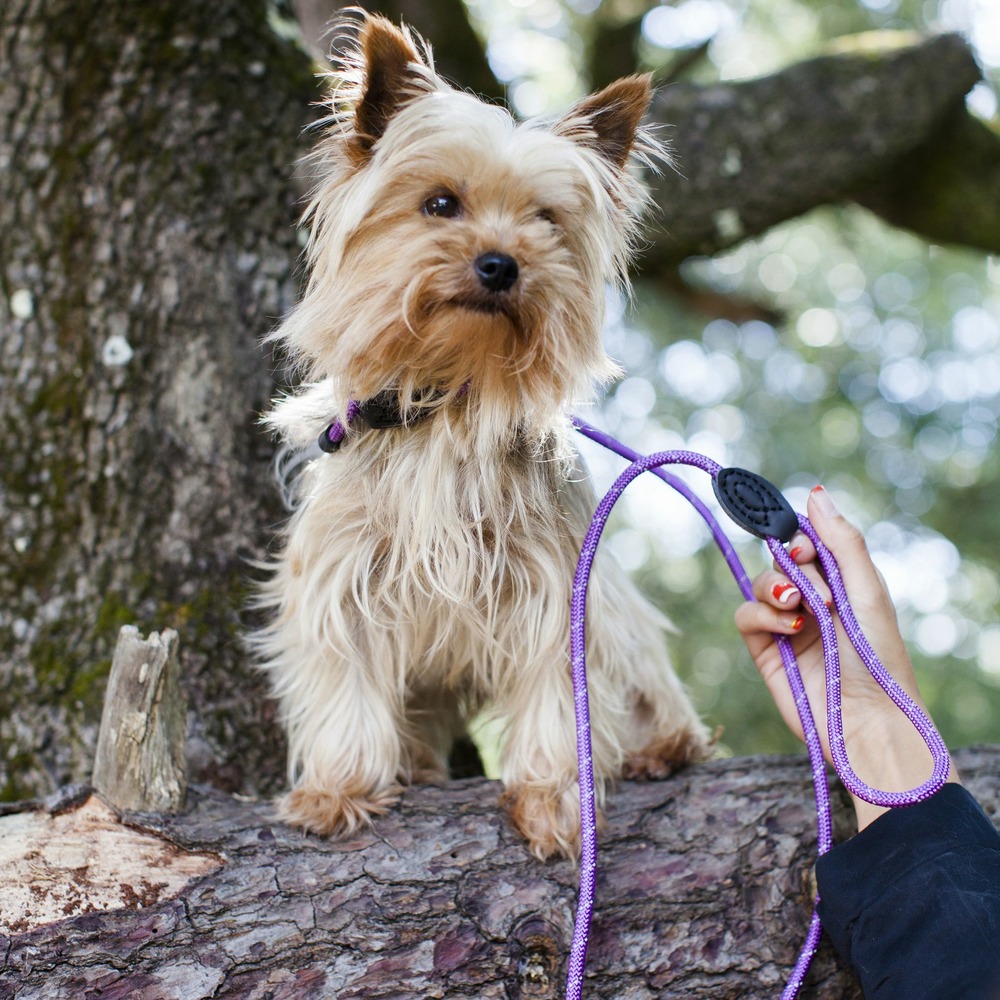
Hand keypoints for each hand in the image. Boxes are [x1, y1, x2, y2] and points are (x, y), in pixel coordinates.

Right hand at [734, 485, 957, 830]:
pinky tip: (791, 629)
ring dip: (775, 589)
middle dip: (792, 568)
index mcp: (841, 584)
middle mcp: (811, 601)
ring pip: (758, 584)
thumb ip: (842, 542)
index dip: (800, 540)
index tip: (808, 553)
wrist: (865, 719)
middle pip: (778, 560)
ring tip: (800, 609)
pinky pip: (745, 616)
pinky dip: (763, 616)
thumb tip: (816, 493)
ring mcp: (785, 625)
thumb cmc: (877, 658)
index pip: (806, 543)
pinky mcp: (764, 650)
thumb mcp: (866, 591)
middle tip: (818, 592)